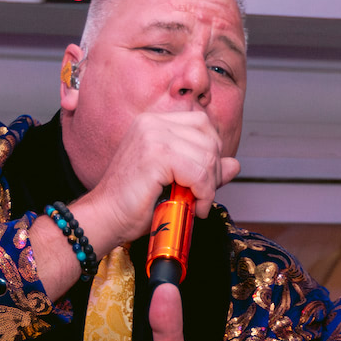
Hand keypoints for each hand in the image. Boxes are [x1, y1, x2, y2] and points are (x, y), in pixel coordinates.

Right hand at [71, 111, 241, 253]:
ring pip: (207, 156)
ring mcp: (153, 135)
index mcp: (154, 123)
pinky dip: (203, 193)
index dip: (211, 153)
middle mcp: (153, 123)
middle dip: (213, 172)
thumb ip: (205, 170)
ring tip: (194, 204)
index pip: (202, 124)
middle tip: (200, 197)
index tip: (203, 181)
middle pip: (209, 138)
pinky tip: (193, 207)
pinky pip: (198, 173)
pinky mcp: (155, 155)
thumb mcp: (176, 183)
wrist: (105, 218)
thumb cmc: (134, 204)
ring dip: (208, 186)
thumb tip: (234, 164)